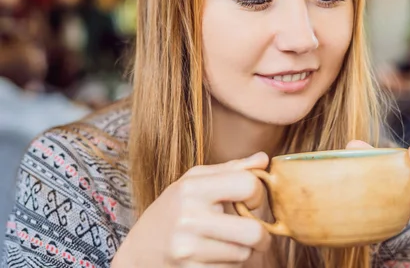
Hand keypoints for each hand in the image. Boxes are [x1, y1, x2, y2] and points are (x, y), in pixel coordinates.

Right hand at [113, 153, 271, 266]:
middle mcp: (189, 219)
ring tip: (227, 242)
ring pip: (244, 254)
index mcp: (192, 189)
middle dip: (262, 234)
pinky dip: (230, 264)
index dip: (258, 194)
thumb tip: (264, 159)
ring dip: (243, 250)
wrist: (139, 250)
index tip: (251, 201)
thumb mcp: (195, 181)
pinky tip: (216, 255)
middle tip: (256, 232)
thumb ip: (231, 169)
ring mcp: (188, 249)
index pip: (247, 185)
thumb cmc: (173, 209)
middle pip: (254, 232)